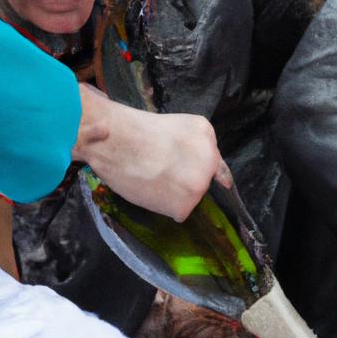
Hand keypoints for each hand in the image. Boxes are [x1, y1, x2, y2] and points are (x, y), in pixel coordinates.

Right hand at [72, 84, 229, 221]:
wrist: (115, 142)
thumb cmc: (137, 129)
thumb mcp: (177, 124)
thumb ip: (193, 145)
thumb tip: (202, 167)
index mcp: (207, 138)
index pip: (218, 166)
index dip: (212, 174)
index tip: (221, 184)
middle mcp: (209, 163)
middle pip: (200, 183)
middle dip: (183, 181)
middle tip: (160, 169)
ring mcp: (198, 186)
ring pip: (189, 198)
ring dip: (173, 195)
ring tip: (152, 178)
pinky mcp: (184, 206)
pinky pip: (178, 212)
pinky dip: (164, 206)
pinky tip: (151, 190)